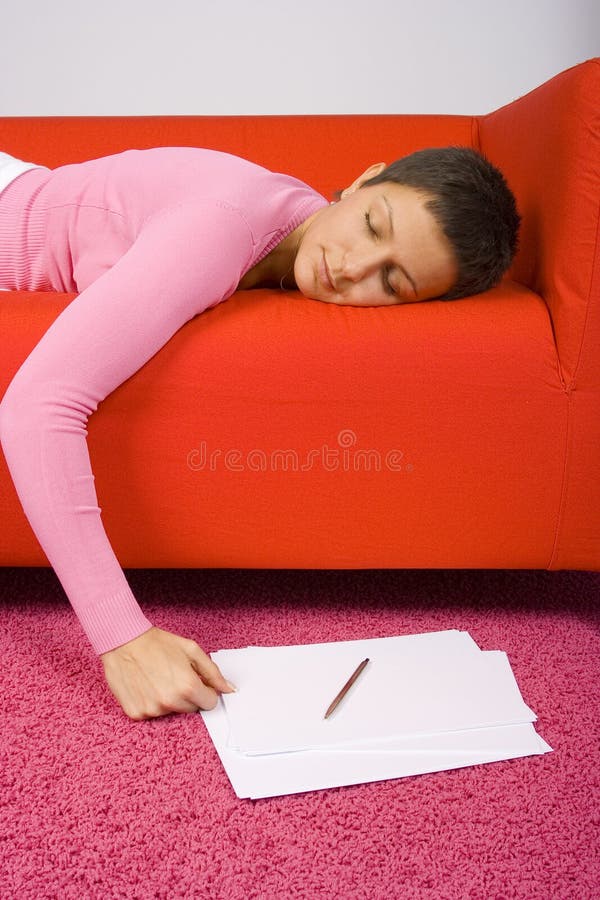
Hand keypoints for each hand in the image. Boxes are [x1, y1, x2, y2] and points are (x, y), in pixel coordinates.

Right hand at [100, 626, 235, 719]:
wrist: (123, 640)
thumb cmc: (157, 643)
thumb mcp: (191, 650)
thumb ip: (213, 672)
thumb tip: (229, 688)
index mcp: (187, 686)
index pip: (210, 703)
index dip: (205, 691)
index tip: (196, 681)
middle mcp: (170, 702)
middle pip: (191, 709)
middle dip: (188, 695)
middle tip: (173, 676)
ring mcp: (151, 710)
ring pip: (171, 712)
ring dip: (168, 699)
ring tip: (157, 678)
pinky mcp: (136, 713)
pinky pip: (151, 713)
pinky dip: (150, 702)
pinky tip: (145, 685)